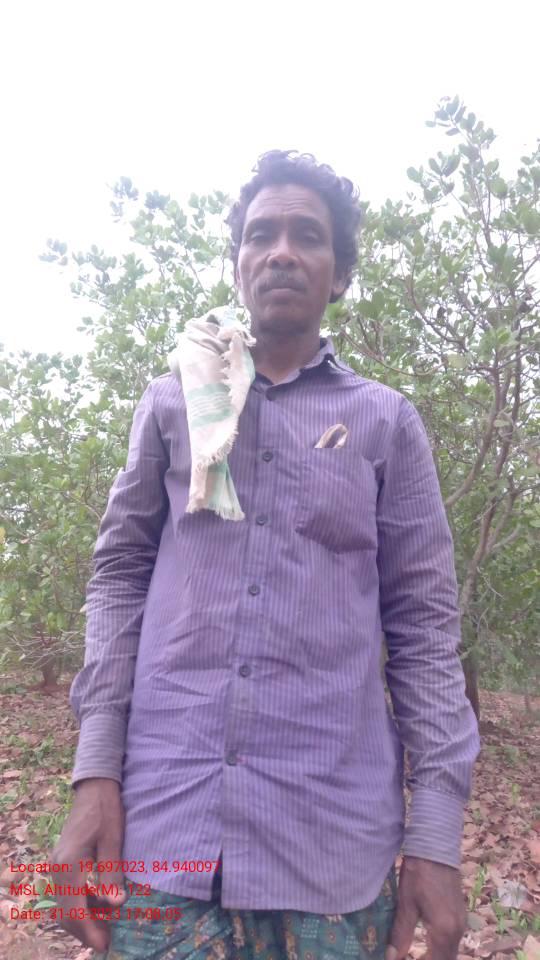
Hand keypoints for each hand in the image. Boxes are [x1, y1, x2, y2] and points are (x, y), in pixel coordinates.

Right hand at [50, 778, 125, 951]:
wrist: (95, 788)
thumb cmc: (106, 810)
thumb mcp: (113, 840)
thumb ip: (112, 872)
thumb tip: (115, 904)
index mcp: (70, 864)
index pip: (75, 909)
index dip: (89, 931)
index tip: (103, 945)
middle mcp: (58, 867)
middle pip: (66, 912)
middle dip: (85, 930)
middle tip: (107, 942)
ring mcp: (58, 864)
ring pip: (65, 903)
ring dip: (83, 919)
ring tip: (106, 927)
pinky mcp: (63, 861)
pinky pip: (68, 891)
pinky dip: (81, 903)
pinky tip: (100, 905)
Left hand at [385, 856, 465, 959]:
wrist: (436, 846)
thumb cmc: (418, 874)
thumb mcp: (406, 904)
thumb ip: (401, 934)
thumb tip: (391, 958)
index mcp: (444, 931)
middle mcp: (458, 931)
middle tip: (407, 959)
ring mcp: (461, 922)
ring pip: (450, 952)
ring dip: (436, 958)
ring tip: (418, 957)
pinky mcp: (460, 914)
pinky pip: (453, 941)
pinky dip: (441, 949)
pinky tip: (428, 946)